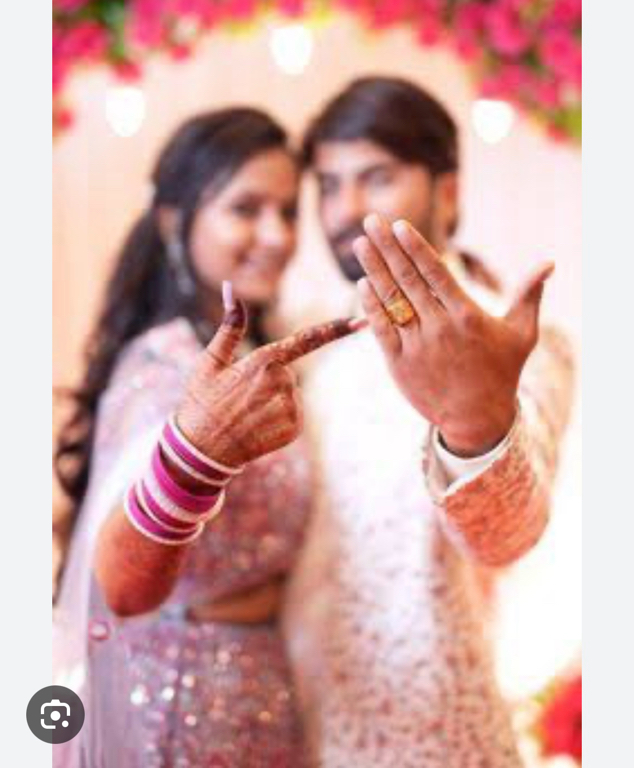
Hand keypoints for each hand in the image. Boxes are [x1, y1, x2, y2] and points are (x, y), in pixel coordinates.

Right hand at [177, 283, 362, 466]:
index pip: (307, 340)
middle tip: (239, 396)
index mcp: (265, 360)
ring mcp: (291, 408)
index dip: (337, 329)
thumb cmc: (202, 401)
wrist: (202, 450)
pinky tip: (257, 426)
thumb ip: (229, 325)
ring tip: (246, 413)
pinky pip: (293, 415)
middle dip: (268, 379)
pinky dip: (278, 419)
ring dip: (273, 400)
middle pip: (288, 371)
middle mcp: (283, 383)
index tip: (363, 321)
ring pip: (290, 394)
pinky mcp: (295, 429)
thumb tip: (231, 288)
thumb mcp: (210, 361)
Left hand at [353, 214, 552, 456]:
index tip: (399, 226)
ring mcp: (417, 346)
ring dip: (373, 270)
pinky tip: (362, 284)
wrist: (477, 419)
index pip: (436, 272)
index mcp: (467, 316)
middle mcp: (440, 328)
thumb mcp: (522, 334)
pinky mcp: (399, 364)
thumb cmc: (501, 372)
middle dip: (387, 247)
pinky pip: (381, 329)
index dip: (415, 247)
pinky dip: (371, 306)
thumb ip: (530, 295)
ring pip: (391, 301)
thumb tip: (549, 264)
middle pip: (408, 279)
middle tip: (371, 221)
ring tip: (360, 244)